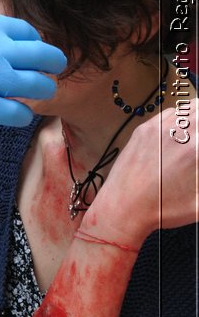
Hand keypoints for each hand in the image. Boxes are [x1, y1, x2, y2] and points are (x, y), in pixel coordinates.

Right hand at [0, 15, 65, 135]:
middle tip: (49, 75)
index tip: (33, 55)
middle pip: (44, 56)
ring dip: (42, 92)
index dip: (36, 44)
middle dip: (53, 66)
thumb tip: (3, 43)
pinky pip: (20, 113)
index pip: (30, 32)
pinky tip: (13, 113)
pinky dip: (22, 115)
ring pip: (39, 86)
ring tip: (34, 96)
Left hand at [86, 103, 198, 246]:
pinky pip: (171, 112)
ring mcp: (160, 128)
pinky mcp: (145, 129)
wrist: (124, 206)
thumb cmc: (162, 208)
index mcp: (196, 149)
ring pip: (190, 107)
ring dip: (198, 117)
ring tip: (195, 135)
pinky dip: (181, 117)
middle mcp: (179, 133)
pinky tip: (181, 132)